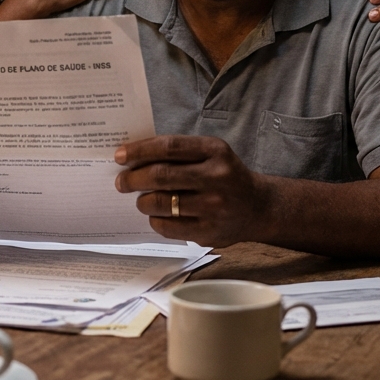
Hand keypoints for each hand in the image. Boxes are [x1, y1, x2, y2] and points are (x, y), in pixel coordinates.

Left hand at [114, 136, 265, 247]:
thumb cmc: (224, 175)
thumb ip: (179, 153)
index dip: (140, 151)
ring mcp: (214, 206)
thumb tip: (134, 159)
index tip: (120, 156)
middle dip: (133, 179)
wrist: (259, 207)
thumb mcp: (211, 154)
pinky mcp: (210, 232)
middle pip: (161, 176)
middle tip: (121, 182)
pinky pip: (169, 227)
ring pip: (161, 204)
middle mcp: (217, 177)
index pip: (168, 147)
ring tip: (140, 200)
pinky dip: (155, 221)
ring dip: (143, 202)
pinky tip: (156, 216)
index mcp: (215, 151)